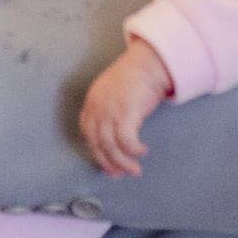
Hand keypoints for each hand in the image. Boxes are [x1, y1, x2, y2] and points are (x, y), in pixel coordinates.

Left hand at [78, 38, 172, 178]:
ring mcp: (110, 111)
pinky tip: (141, 151)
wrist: (149, 63)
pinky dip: (133, 150)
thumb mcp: (113, 92)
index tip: (106, 164)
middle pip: (98, 143)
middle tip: (119, 175)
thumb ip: (108, 110)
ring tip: (135, 170)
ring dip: (123, 162)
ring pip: (111, 146)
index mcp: (92, 102)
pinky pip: (126, 141)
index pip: (88, 133)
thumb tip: (113, 134)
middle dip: (109, 163)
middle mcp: (97, 108)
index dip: (96, 151)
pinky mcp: (126, 113)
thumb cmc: (136, 77)